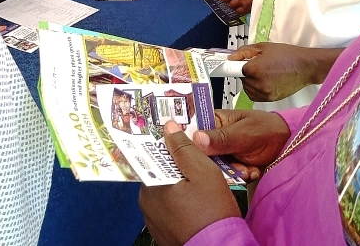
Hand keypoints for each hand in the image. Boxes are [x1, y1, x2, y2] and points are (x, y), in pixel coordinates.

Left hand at [138, 121, 240, 245]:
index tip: (184, 141)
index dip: (171, 145)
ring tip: (203, 187)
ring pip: (167, 189)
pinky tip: (200, 204)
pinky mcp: (163, 231)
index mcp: (151, 185)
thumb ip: (184, 147)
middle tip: (200, 165)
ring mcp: (154, 219)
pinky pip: (171, 208)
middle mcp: (147, 203)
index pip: (155, 154)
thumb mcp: (202, 171)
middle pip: (161, 171)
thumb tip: (169, 127)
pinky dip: (183, 202)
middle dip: (179, 166)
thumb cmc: (212, 215)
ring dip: (182, 184)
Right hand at [192, 109, 291, 181]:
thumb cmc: (266, 129)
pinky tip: (251, 170)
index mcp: (213, 121)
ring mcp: (222, 154)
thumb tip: (196, 138)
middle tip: (233, 163)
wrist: (287, 145)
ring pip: (213, 168)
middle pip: (199, 153)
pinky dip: (239, 176)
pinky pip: (226, 176)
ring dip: (231, 171)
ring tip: (247, 167)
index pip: (191, 130)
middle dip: (215, 163)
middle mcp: (214, 138)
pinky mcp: (230, 167)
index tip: (190, 152)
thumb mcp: (244, 132)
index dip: (187, 142)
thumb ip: (221, 137)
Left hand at [232, 42, 323, 102]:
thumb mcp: (264, 47)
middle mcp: (258, 84)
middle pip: (242, 79)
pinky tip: (267, 80)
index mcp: (255, 69)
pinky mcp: (270, 99)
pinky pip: (255, 95)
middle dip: (246, 72)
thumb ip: (244, 52)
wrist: (305, 66)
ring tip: (264, 72)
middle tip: (257, 64)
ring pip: (248, 88)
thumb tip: (231, 58)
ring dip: (251, 81)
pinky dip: (257, 89)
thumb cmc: (287, 54)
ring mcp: (265, 93)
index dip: (234, 66)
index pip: (234, 70)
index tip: (229, 66)